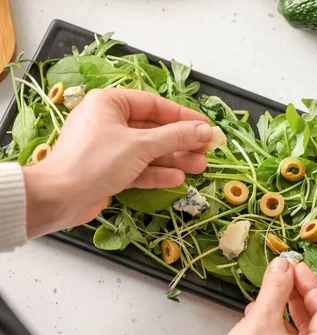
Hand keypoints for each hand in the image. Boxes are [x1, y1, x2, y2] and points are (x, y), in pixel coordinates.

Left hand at [22, 88, 211, 237]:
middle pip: (154, 129)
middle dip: (181, 142)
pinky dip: (157, 173)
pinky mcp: (108, 170)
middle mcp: (109, 122)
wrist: (58, 198)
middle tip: (206, 150)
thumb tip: (206, 131)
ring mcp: (109, 148)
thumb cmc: (95, 161)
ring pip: (149, 151)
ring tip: (199, 167)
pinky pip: (138, 167)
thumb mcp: (141, 145)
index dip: (183, 117)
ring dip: (174, 159)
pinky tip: (177, 178)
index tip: (206, 127)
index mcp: (110, 103)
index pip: (155, 105)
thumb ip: (176, 137)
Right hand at [194, 259, 316, 334]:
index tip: (296, 269)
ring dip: (284, 312)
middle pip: (315, 324)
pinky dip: (276, 331)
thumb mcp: (261, 320)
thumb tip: (283, 268)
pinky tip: (257, 320)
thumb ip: (276, 289)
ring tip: (268, 296)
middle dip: (297, 297)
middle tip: (285, 277)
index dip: (310, 284)